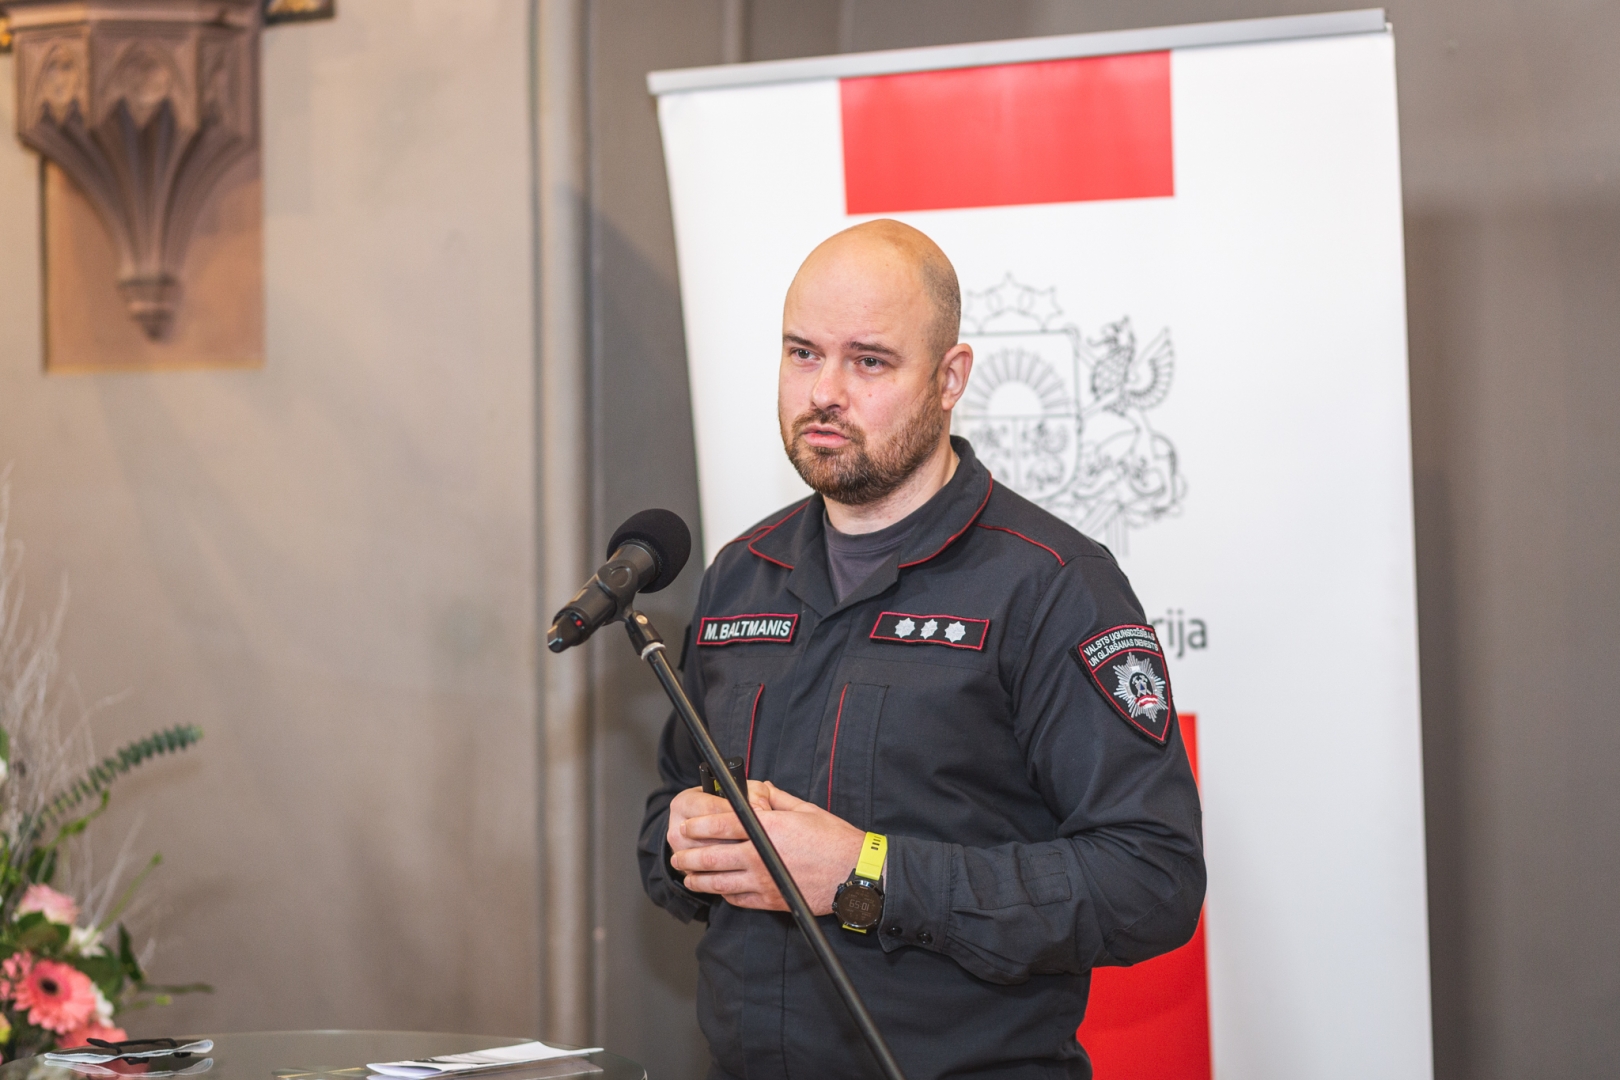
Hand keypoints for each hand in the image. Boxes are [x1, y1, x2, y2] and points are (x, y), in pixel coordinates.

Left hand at [669, 781, 864, 913]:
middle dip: (689, 855)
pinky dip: (723, 895)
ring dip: (698, 879)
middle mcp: (760, 856)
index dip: (699, 825)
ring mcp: (763, 881)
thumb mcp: (804, 809)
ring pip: (719, 883)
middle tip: (678, 854)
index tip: (687, 826)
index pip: (722, 824)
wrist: (854, 875)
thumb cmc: (834, 840)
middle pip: (712, 856)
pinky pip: (738, 900)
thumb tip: (757, 791)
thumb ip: (775, 799)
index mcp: (767, 828)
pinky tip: (717, 890)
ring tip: (687, 876)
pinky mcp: (771, 901)